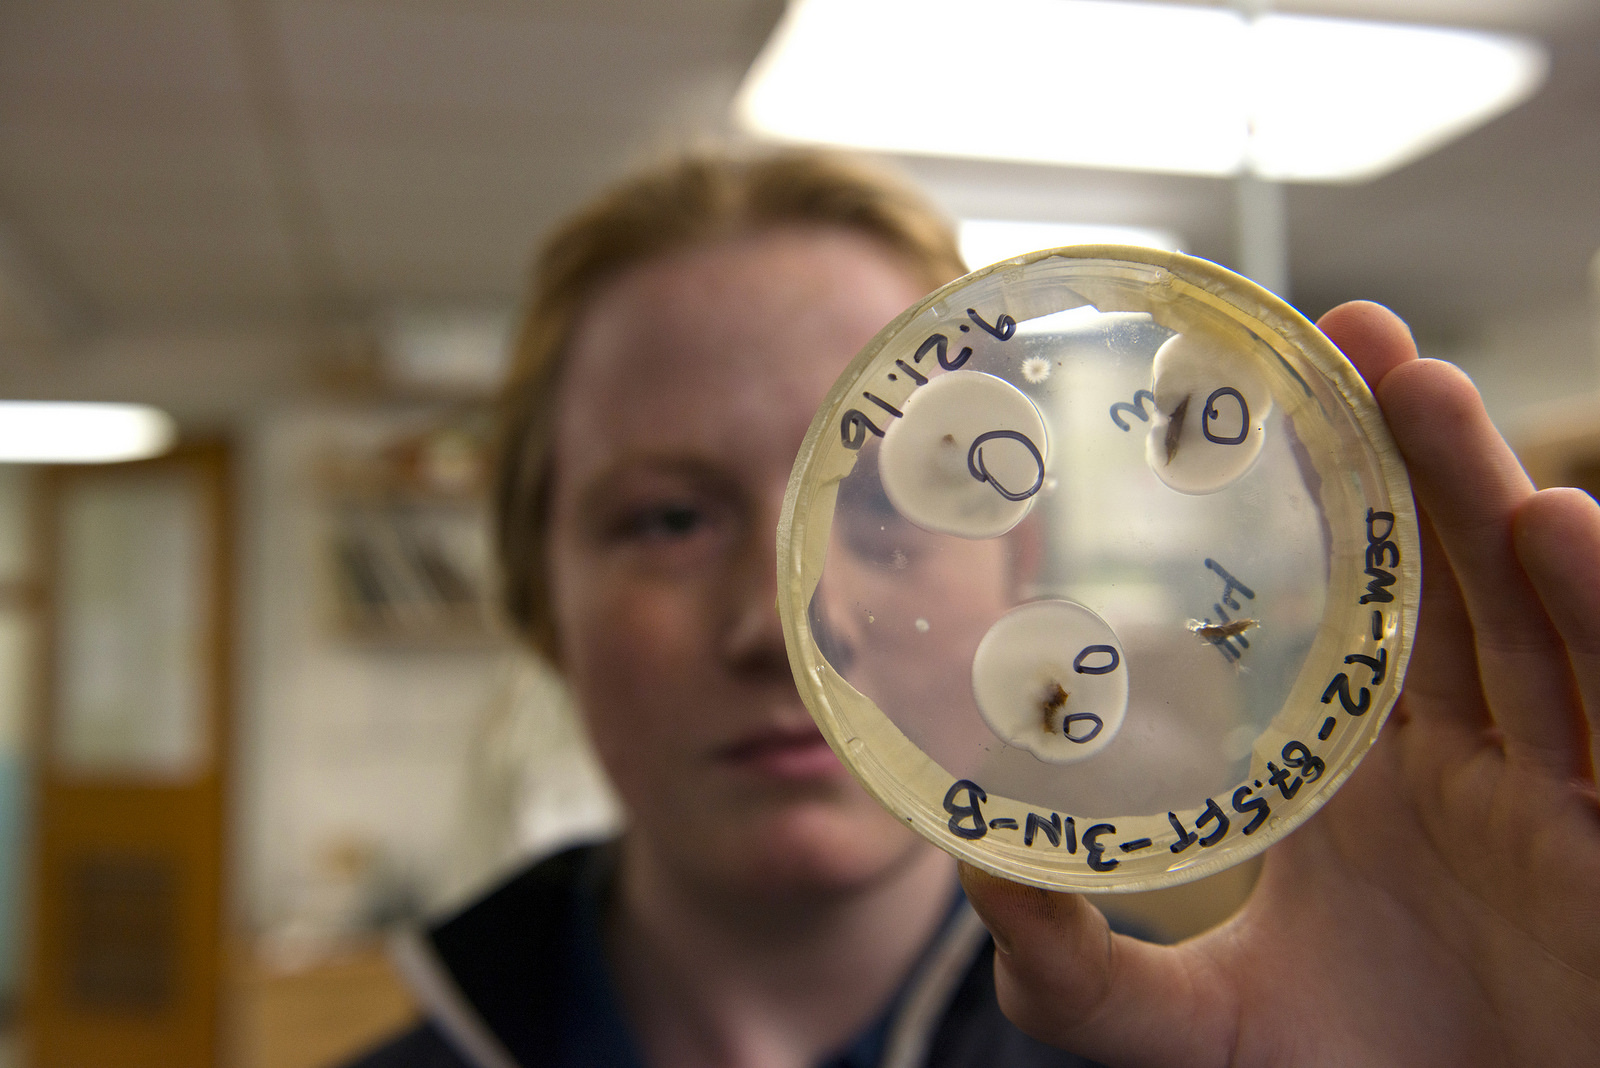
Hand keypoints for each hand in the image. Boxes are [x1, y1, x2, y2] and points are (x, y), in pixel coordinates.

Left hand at [959, 301, 1599, 1066]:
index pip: (1366, 608)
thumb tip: (966, 862)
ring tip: (1429, 390)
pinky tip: (1556, 528)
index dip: (1342, 502)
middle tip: (1358, 336)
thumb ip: (1068, 962)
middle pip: (1454, 579)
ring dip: (1494, 497)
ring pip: (1542, 620)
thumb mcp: (1176, 1028)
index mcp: (1370, 777)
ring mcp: (1558, 799)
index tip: (1283, 390)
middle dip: (1417, 454)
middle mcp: (1473, 766)